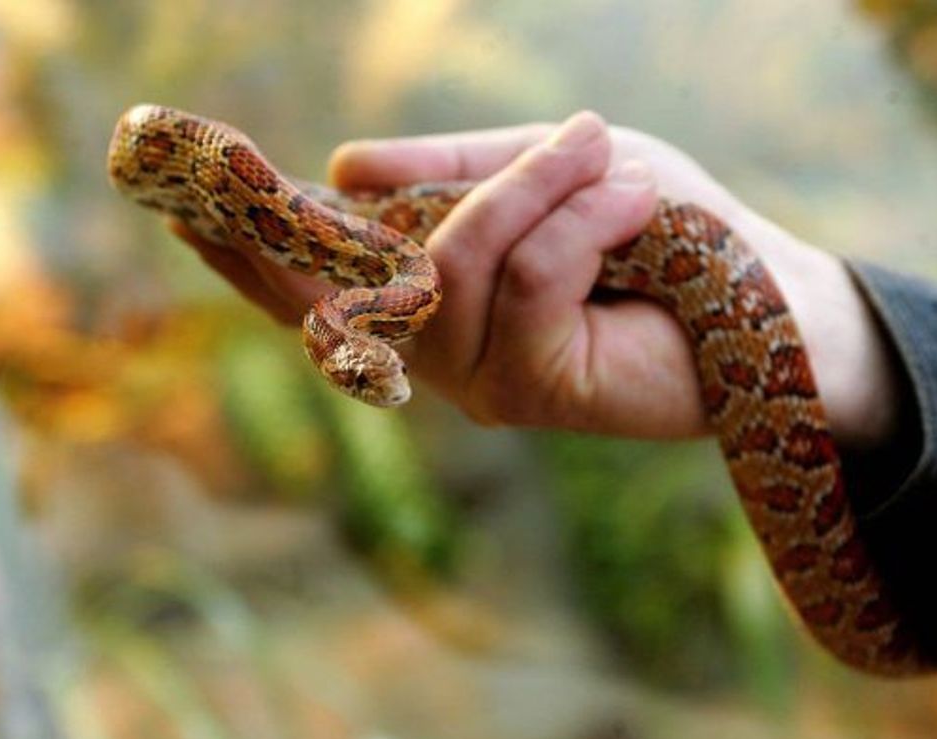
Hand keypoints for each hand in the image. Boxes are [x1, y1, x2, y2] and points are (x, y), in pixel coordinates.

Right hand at [172, 113, 902, 447]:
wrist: (758, 290)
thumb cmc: (652, 224)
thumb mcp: (543, 168)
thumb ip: (453, 170)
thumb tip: (344, 167)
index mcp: (432, 291)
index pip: (319, 279)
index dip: (247, 249)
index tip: (178, 206)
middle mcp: (436, 347)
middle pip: (341, 284)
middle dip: (314, 224)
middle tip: (253, 170)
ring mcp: (475, 376)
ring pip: (452, 264)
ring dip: (529, 188)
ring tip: (602, 150)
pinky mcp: (528, 391)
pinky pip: (525, 280)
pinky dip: (579, 216)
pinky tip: (632, 194)